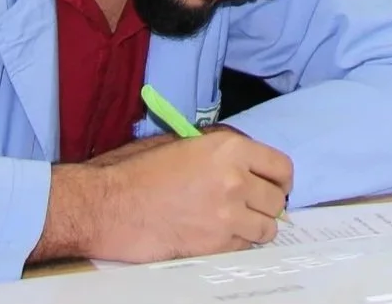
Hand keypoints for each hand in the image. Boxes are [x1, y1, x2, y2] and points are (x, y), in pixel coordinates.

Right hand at [39, 128, 293, 263]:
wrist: (110, 206)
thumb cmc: (138, 173)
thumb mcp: (183, 144)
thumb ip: (220, 151)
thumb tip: (246, 163)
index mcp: (229, 148)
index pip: (282, 166)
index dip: (281, 179)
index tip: (276, 186)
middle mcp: (235, 179)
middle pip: (277, 200)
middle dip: (267, 204)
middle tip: (252, 207)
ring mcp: (228, 214)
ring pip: (267, 228)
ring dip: (256, 227)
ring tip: (237, 224)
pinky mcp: (216, 243)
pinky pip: (246, 246)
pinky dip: (238, 244)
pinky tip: (219, 235)